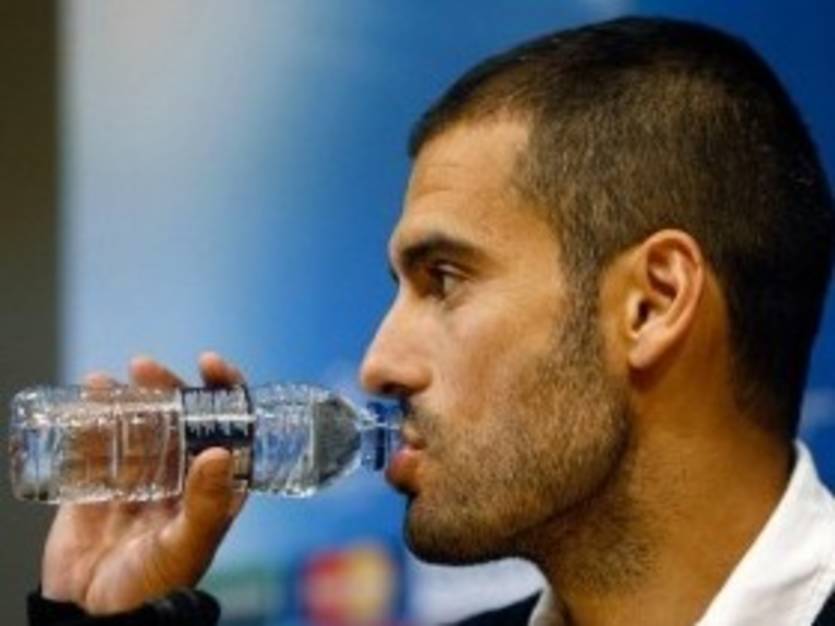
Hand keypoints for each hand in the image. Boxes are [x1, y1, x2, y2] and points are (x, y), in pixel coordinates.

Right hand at [40, 352, 246, 614]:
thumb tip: (222, 452)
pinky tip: (88, 395)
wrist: (96, 615)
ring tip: (108, 382)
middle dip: (167, 387)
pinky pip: (99, 442)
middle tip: (146, 369)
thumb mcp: (189, 544)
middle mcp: (180, 472)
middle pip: (179, 416)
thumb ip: (207, 503)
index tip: (211, 363)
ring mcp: (140, 475)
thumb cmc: (156, 585)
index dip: (225, 390)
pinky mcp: (100, 483)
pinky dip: (93, 417)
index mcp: (214, 483)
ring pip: (140, 423)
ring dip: (128, 397)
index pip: (229, 425)